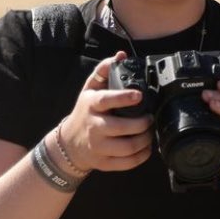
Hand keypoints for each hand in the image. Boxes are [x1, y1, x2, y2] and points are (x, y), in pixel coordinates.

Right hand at [60, 52, 154, 172]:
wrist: (69, 143)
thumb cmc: (85, 112)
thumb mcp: (90, 89)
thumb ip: (104, 70)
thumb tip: (121, 55)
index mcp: (92, 105)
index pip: (107, 100)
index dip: (124, 98)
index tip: (139, 95)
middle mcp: (94, 126)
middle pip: (122, 128)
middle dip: (143, 123)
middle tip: (150, 118)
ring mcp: (98, 146)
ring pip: (128, 147)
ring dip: (146, 140)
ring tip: (149, 132)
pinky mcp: (104, 162)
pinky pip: (128, 163)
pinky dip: (142, 155)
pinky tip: (146, 147)